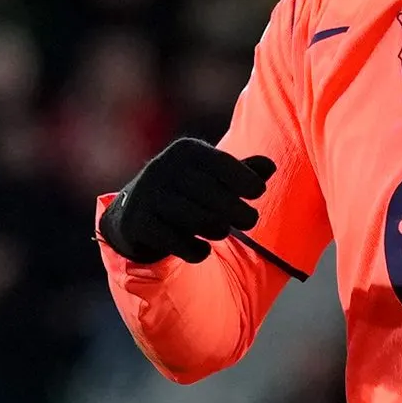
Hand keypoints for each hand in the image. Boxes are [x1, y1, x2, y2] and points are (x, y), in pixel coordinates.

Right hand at [98, 137, 272, 263]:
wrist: (131, 212)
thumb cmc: (185, 191)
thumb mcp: (212, 175)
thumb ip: (242, 171)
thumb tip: (270, 167)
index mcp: (186, 151)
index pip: (226, 165)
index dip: (248, 182)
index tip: (257, 192)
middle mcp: (164, 167)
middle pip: (216, 196)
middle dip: (240, 213)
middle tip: (248, 221)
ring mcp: (148, 195)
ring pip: (200, 221)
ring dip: (219, 230)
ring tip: (220, 231)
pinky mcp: (138, 222)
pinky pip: (179, 243)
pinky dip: (197, 251)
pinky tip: (202, 249)